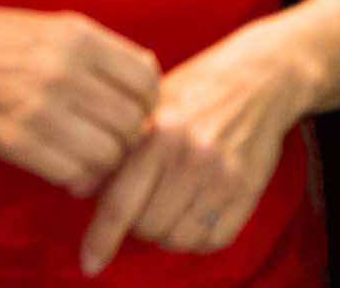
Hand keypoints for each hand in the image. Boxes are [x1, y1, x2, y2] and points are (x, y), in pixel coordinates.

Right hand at [0, 8, 159, 197]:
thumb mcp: (55, 26)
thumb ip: (103, 49)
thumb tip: (150, 72)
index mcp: (78, 37)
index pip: (146, 80)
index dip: (148, 102)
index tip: (134, 110)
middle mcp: (64, 70)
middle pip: (132, 122)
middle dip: (130, 138)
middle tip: (114, 140)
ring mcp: (39, 107)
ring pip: (108, 152)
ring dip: (107, 163)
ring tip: (93, 156)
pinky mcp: (15, 141)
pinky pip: (73, 173)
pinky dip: (81, 179)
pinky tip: (72, 170)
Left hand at [79, 22, 315, 275]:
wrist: (262, 76)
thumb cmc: (198, 89)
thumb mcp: (151, 106)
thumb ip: (116, 149)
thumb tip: (77, 189)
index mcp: (160, 132)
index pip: (121, 203)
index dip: (101, 239)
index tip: (91, 263)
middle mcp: (191, 156)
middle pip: (147, 227)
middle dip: (139, 222)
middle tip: (146, 200)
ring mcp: (223, 175)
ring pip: (178, 238)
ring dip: (168, 231)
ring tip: (172, 204)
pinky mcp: (248, 189)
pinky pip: (213, 240)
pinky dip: (199, 236)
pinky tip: (196, 212)